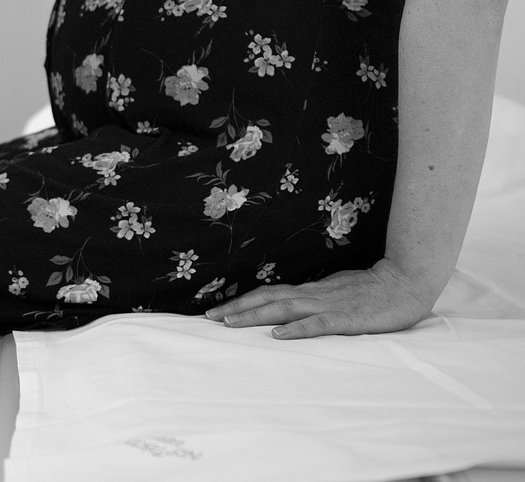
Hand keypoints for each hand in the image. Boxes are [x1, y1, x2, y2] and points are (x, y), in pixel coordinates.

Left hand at [203, 258, 436, 339]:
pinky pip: (318, 324)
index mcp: (311, 290)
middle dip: (237, 308)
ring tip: (229, 323)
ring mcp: (329, 305)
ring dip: (255, 316)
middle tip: (209, 317)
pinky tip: (278, 335)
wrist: (407, 281)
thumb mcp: (337, 291)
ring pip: (284, 309)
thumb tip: (290, 306)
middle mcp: (313, 295)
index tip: (218, 311)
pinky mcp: (347, 319)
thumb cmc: (373, 288)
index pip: (269, 294)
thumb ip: (315, 298)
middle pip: (268, 299)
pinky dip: (296, 329)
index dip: (242, 301)